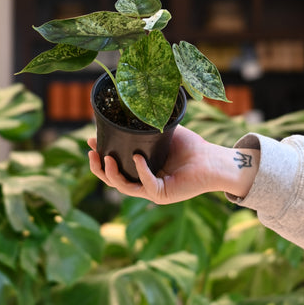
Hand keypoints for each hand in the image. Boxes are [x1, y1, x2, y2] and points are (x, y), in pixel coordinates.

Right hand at [87, 125, 221, 203]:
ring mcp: (153, 191)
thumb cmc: (191, 147)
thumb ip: (146, 127)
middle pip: (113, 181)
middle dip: (99, 169)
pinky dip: (140, 171)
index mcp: (141, 171)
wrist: (213, 159)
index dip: (100, 157)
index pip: (115, 167)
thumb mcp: (163, 133)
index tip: (91, 142)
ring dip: (112, 174)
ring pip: (124, 187)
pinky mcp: (164, 195)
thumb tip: (130, 109)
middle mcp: (144, 183)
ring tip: (106, 157)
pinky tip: (137, 158)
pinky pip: (146, 185)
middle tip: (92, 153)